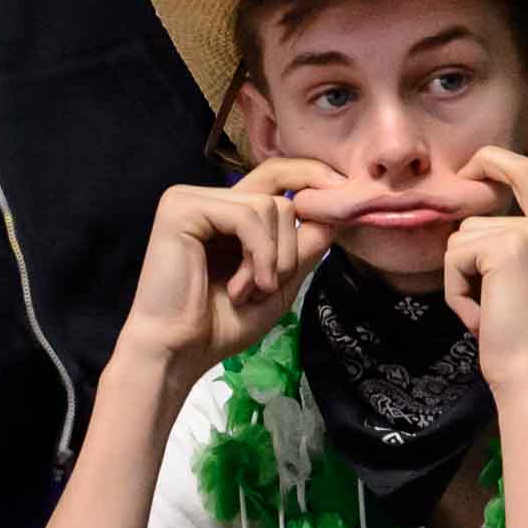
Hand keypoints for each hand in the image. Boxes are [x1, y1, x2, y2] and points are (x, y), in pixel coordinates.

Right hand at [116, 159, 340, 384]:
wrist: (178, 351)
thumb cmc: (220, 324)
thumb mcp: (279, 283)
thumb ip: (306, 245)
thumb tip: (341, 208)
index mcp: (228, 212)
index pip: (278, 176)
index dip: (314, 179)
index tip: (348, 201)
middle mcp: (209, 198)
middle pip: (280, 192)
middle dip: (291, 245)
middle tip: (272, 285)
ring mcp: (193, 198)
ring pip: (272, 206)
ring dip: (273, 259)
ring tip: (248, 292)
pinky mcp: (182, 207)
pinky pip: (248, 215)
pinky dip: (259, 255)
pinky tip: (242, 287)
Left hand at [440, 146, 527, 401]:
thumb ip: (515, 250)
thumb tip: (468, 228)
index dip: (495, 161)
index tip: (470, 169)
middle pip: (478, 219)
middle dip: (468, 263)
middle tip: (492, 307)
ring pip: (461, 239)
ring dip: (462, 281)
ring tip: (491, 315)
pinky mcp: (506, 248)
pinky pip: (454, 257)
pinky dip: (456, 291)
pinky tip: (482, 318)